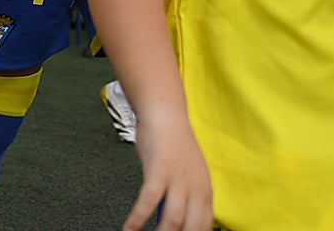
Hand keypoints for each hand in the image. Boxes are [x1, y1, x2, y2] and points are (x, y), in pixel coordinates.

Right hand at [124, 116, 212, 230]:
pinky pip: (148, 202)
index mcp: (205, 191)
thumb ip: (184, 195)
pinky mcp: (158, 171)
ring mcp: (178, 180)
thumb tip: (173, 218)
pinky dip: (137, 219)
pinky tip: (128, 229)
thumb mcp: (185, 173)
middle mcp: (196, 188)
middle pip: (191, 228)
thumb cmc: (171, 143)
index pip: (204, 227)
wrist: (165, 114)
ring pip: (172, 221)